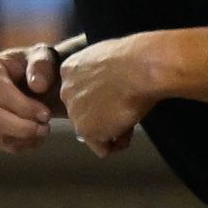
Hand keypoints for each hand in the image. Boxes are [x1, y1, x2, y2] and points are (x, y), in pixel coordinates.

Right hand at [0, 41, 67, 155]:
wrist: (31, 81)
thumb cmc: (36, 68)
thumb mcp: (44, 58)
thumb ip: (42, 66)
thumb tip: (37, 86)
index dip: (24, 107)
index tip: (47, 115)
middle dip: (20, 127)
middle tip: (45, 129)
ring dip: (21, 138)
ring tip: (43, 131)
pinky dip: (18, 145)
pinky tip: (35, 137)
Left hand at [56, 33, 165, 156]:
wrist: (143, 67)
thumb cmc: (138, 58)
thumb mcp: (110, 58)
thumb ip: (101, 75)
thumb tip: (112, 88)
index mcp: (70, 69)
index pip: (81, 93)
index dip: (103, 99)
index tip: (119, 95)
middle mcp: (65, 91)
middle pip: (85, 113)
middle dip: (105, 117)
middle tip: (126, 111)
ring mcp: (74, 111)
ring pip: (93, 131)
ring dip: (112, 130)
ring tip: (130, 119)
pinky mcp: (85, 129)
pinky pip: (102, 148)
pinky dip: (117, 145)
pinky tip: (128, 133)